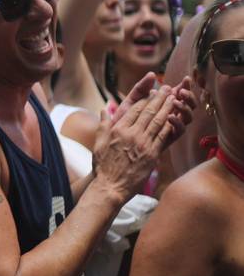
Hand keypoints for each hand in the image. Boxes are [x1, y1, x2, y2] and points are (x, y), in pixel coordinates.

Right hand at [92, 75, 185, 195]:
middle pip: (148, 112)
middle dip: (158, 99)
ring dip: (167, 108)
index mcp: (118, 130)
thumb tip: (104, 110)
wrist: (110, 186)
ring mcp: (143, 144)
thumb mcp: (99, 144)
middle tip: (166, 88)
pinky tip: (176, 118)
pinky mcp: (152, 154)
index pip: (133, 110)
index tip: (151, 91)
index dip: (144, 99)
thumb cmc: (103, 167)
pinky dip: (170, 125)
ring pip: (157, 121)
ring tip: (174, 98)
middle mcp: (131, 134)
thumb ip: (103, 125)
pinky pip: (163, 136)